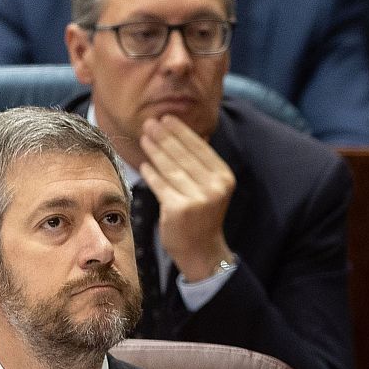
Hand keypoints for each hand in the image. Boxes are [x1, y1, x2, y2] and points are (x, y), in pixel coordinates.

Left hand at [139, 115, 234, 280]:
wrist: (202, 250)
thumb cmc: (202, 216)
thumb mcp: (210, 188)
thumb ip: (199, 165)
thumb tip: (177, 134)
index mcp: (224, 178)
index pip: (200, 148)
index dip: (181, 131)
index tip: (167, 118)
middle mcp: (214, 187)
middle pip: (183, 156)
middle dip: (164, 137)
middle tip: (150, 123)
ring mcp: (197, 199)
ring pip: (170, 168)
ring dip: (155, 150)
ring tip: (144, 138)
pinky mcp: (178, 209)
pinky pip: (160, 186)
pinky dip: (151, 174)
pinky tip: (144, 164)